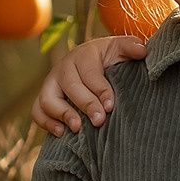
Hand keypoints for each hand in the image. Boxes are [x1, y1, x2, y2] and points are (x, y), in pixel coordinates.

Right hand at [32, 36, 147, 134]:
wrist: (93, 63)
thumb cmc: (110, 59)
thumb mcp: (120, 49)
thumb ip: (131, 47)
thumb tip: (141, 51)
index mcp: (83, 55)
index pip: (89, 73)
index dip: (100, 90)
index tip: (111, 106)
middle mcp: (64, 67)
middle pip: (69, 86)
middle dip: (85, 105)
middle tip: (99, 121)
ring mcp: (51, 83)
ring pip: (47, 98)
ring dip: (62, 114)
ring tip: (77, 128)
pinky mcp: (45, 97)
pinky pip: (37, 111)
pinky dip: (46, 122)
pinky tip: (62, 133)